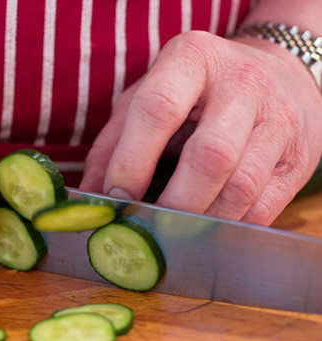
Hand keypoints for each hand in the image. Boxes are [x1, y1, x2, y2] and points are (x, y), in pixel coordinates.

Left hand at [81, 30, 321, 224]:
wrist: (278, 74)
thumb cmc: (197, 90)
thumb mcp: (148, 95)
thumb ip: (113, 142)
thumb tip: (89, 196)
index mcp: (193, 58)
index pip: (158, 109)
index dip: (131, 161)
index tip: (116, 198)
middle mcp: (242, 83)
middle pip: (209, 155)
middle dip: (173, 203)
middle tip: (147, 226)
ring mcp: (278, 119)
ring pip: (240, 186)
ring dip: (201, 221)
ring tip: (173, 233)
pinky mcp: (298, 156)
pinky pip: (264, 205)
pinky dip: (229, 226)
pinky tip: (206, 229)